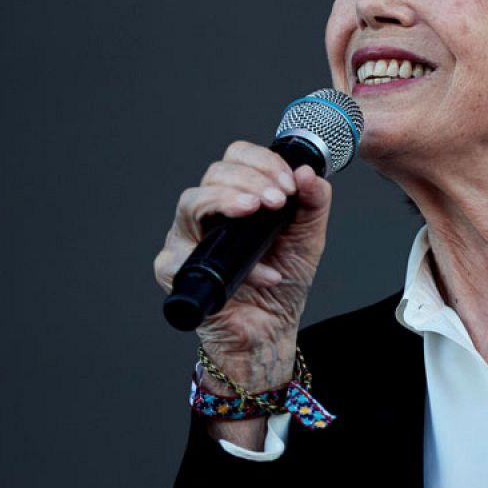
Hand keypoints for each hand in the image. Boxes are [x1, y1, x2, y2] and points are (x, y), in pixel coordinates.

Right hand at [154, 140, 333, 391]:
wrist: (270, 330)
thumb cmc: (281, 282)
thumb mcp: (308, 237)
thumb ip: (313, 202)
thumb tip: (307, 172)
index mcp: (235, 197)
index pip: (236, 158)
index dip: (261, 162)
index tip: (288, 184)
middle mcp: (206, 213)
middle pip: (213, 173)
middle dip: (249, 180)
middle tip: (277, 200)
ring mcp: (185, 239)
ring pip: (190, 202)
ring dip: (226, 200)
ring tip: (257, 211)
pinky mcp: (174, 270)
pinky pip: (188, 255)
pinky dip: (232, 265)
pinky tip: (263, 274)